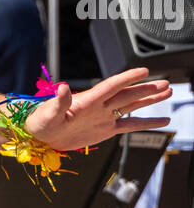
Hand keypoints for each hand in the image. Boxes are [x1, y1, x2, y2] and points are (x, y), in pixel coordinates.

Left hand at [27, 69, 171, 152]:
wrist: (40, 136)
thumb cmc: (40, 122)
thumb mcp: (48, 113)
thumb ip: (58, 102)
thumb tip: (63, 88)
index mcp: (87, 100)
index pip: (111, 86)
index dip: (127, 78)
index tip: (143, 71)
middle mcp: (99, 106)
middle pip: (127, 94)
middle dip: (146, 89)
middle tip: (166, 83)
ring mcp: (103, 117)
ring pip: (131, 106)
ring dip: (149, 99)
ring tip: (167, 91)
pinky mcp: (105, 130)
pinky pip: (129, 126)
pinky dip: (146, 123)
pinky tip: (161, 121)